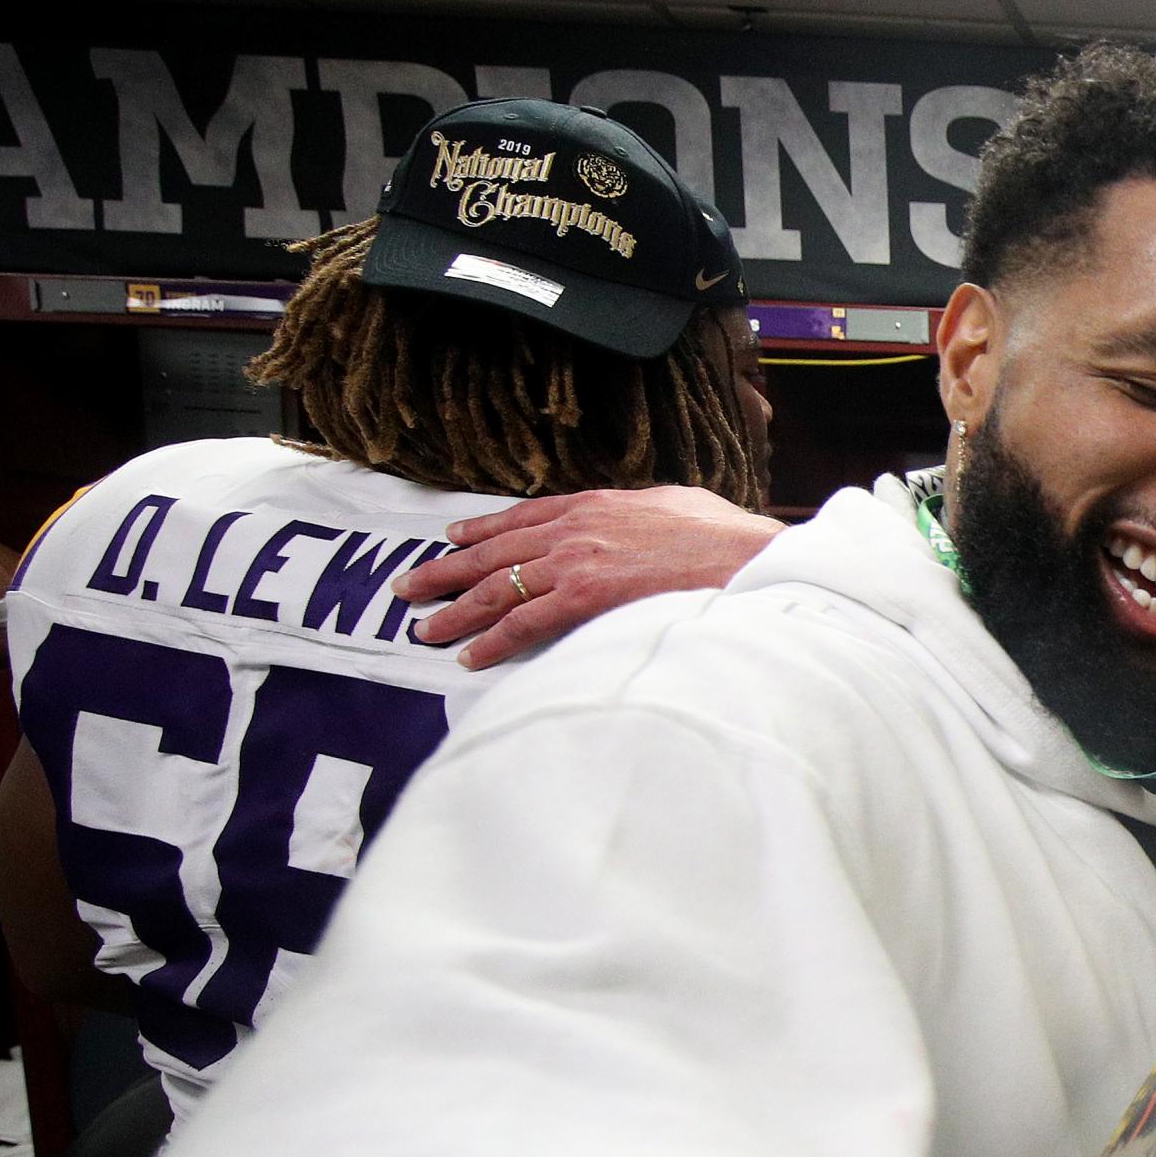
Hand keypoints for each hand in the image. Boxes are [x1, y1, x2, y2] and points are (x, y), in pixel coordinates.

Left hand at [393, 488, 785, 667]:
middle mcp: (576, 527)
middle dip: (448, 569)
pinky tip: (470, 654)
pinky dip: (492, 639)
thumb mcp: (678, 505)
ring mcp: (576, 560)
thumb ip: (644, 515)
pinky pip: (524, 620)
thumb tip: (644, 526)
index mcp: (597, 502)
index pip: (524, 516)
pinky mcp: (583, 595)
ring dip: (455, 609)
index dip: (484, 529)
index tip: (454, 538)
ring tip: (425, 626)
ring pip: (498, 586)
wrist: (744, 555)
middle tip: (411, 585)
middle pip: (495, 549)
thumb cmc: (725, 536)